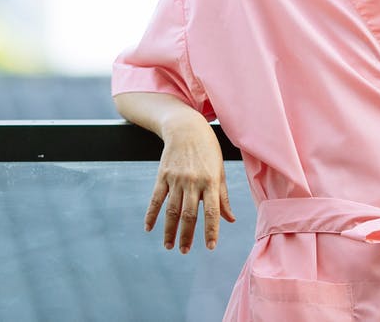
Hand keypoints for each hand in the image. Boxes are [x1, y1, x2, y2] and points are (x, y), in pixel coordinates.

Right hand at [145, 110, 235, 252]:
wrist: (186, 127)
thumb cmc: (208, 150)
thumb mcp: (219, 171)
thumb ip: (223, 197)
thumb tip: (229, 220)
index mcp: (210, 181)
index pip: (212, 211)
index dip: (211, 230)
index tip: (210, 247)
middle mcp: (193, 182)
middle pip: (189, 214)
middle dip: (187, 235)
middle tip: (184, 251)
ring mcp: (176, 179)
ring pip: (172, 210)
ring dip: (169, 230)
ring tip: (169, 246)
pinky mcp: (162, 175)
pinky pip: (156, 198)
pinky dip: (151, 214)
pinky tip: (149, 227)